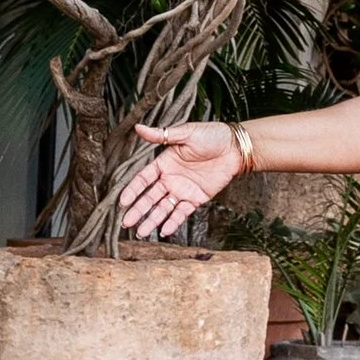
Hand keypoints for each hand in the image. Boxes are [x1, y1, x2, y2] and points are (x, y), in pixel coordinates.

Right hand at [120, 120, 247, 240]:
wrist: (236, 148)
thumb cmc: (212, 135)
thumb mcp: (186, 133)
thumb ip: (162, 135)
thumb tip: (139, 127)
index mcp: (164, 163)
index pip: (143, 179)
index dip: (133, 190)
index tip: (122, 202)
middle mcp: (171, 178)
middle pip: (150, 197)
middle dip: (138, 210)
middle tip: (126, 223)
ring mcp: (183, 190)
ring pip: (164, 208)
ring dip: (152, 220)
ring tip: (141, 232)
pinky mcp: (196, 199)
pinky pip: (182, 213)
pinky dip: (173, 222)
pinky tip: (164, 231)